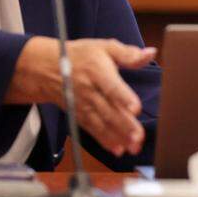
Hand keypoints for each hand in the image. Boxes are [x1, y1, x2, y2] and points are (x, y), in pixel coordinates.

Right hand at [8, 37, 156, 156]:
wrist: (46, 68)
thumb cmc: (80, 56)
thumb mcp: (104, 47)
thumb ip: (128, 53)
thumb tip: (151, 53)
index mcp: (97, 70)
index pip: (111, 86)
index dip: (123, 97)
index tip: (135, 108)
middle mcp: (89, 90)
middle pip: (108, 109)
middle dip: (124, 125)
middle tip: (139, 137)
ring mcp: (82, 105)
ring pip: (101, 123)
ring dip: (117, 137)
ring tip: (133, 146)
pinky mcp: (78, 115)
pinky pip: (92, 130)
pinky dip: (104, 140)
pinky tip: (117, 149)